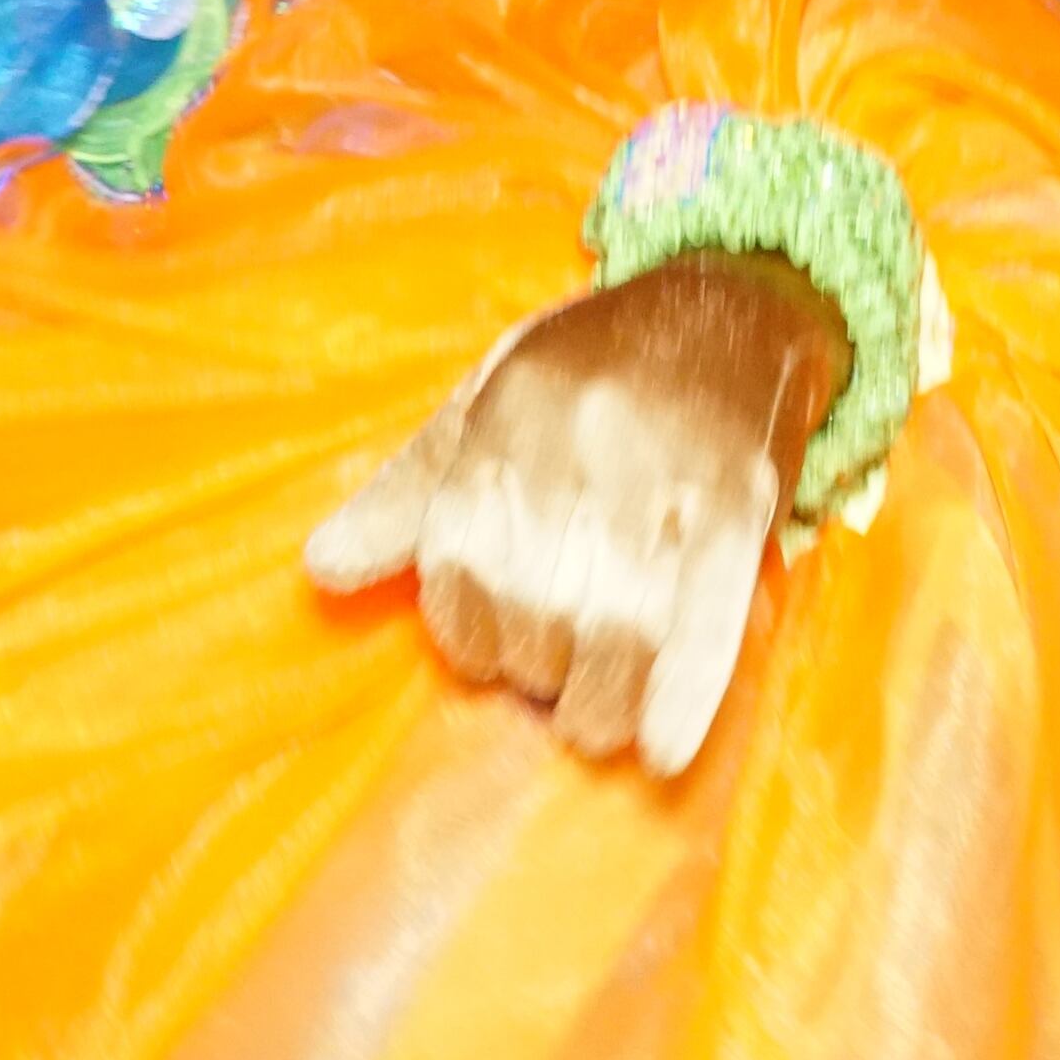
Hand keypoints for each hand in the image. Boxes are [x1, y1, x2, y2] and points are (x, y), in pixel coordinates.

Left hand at [303, 255, 848, 775]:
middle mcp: (583, 445)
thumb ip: (410, 492)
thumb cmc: (593, 367)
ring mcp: (667, 480)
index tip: (491, 646)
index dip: (468, 629)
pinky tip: (662, 751)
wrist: (731, 308)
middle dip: (536, 668)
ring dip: (599, 703)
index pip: (461, 562)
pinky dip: (683, 696)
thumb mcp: (486, 403)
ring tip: (594, 715)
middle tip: (553, 673)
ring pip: (615, 633)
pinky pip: (705, 620)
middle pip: (536, 608)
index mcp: (511, 414)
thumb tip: (322, 569)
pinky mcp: (737, 509)